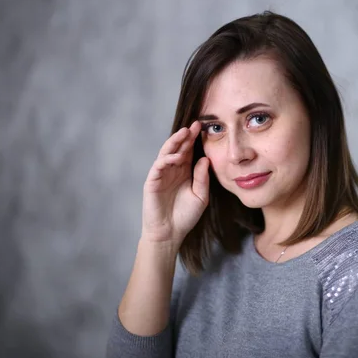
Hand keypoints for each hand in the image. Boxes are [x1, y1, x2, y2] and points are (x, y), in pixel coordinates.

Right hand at [142, 121, 209, 245]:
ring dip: (174, 142)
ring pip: (166, 153)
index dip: (194, 139)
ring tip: (184, 133)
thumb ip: (202, 178)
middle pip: (178, 148)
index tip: (203, 128)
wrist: (170, 233)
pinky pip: (158, 166)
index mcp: (184, 171)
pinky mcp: (152, 181)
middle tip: (195, 124)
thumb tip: (205, 159)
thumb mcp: (201, 196)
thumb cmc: (185, 216)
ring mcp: (161, 175)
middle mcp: (173, 170)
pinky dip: (166, 159)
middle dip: (185, 136)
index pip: (188, 151)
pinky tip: (176, 156)